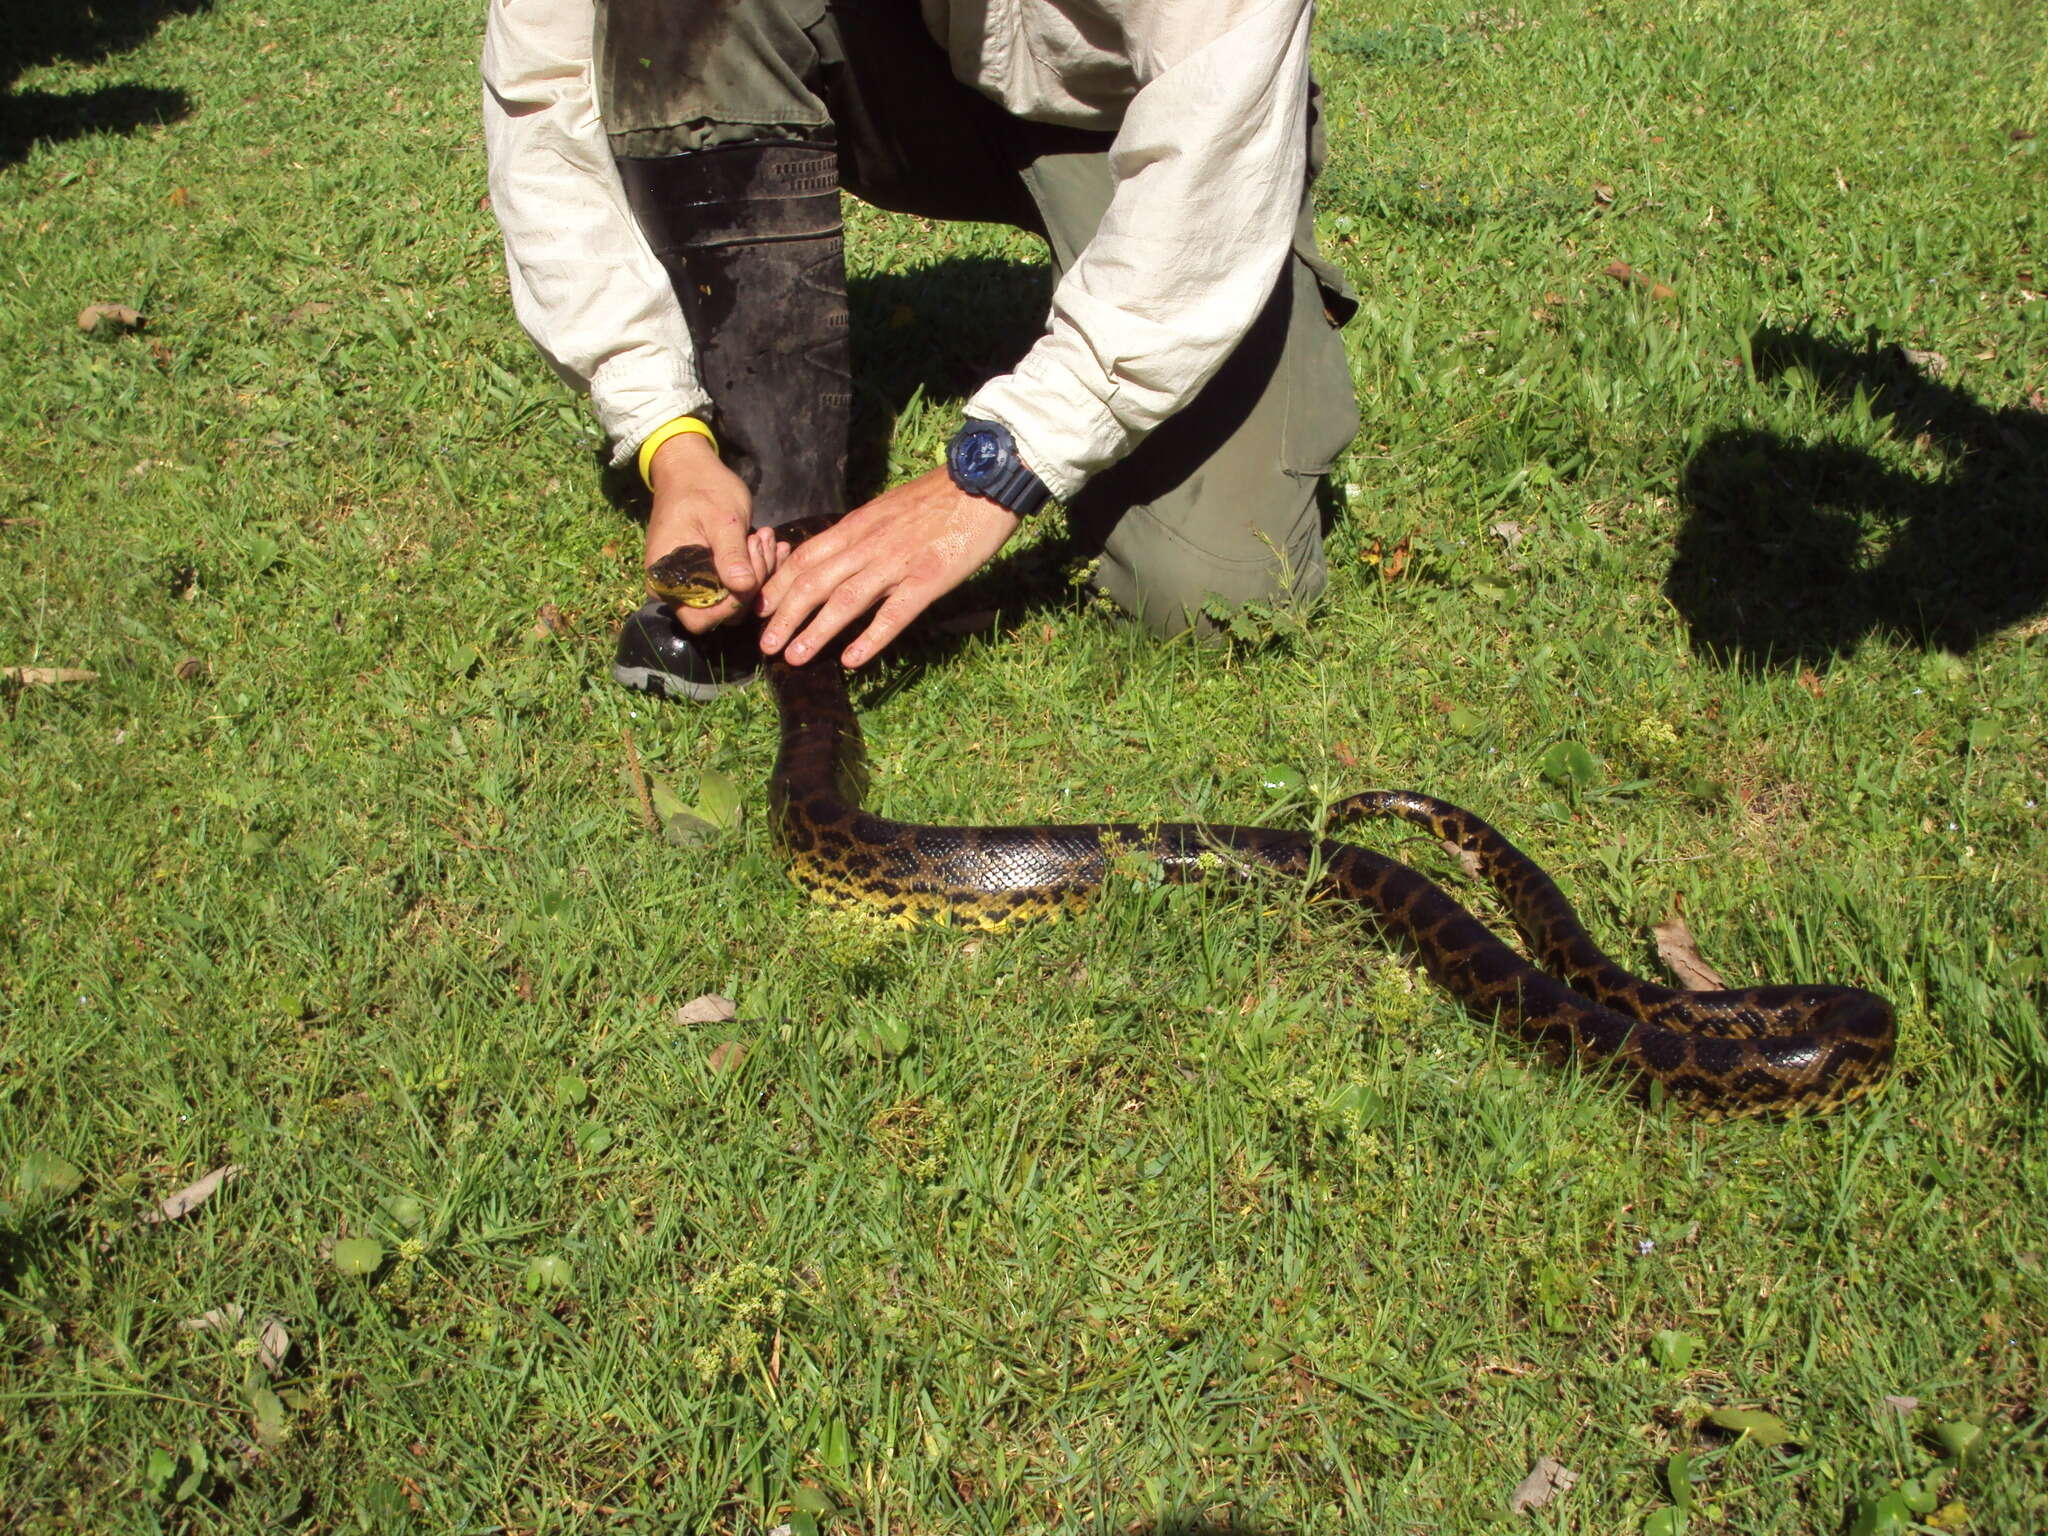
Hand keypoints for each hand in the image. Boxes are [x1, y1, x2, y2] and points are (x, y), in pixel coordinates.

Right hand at [644, 432, 763, 633]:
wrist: (690, 470)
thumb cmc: (701, 488)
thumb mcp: (720, 518)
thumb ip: (730, 554)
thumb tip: (743, 587)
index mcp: (667, 580)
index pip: (702, 617)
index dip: (733, 604)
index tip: (751, 568)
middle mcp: (676, 590)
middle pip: (722, 611)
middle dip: (751, 582)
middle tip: (761, 541)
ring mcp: (694, 584)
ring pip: (735, 599)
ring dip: (758, 572)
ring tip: (765, 536)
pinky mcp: (710, 575)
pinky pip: (736, 585)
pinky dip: (758, 568)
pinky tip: (771, 543)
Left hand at [757, 468, 1020, 667]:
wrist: (982, 482)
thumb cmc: (939, 498)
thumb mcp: (887, 509)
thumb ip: (862, 534)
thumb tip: (838, 556)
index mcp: (857, 526)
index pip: (804, 557)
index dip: (777, 584)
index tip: (759, 608)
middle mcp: (868, 544)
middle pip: (813, 582)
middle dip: (784, 615)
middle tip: (765, 645)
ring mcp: (897, 562)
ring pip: (844, 600)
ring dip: (815, 631)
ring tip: (794, 658)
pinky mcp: (928, 579)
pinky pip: (893, 613)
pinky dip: (870, 638)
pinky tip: (852, 660)